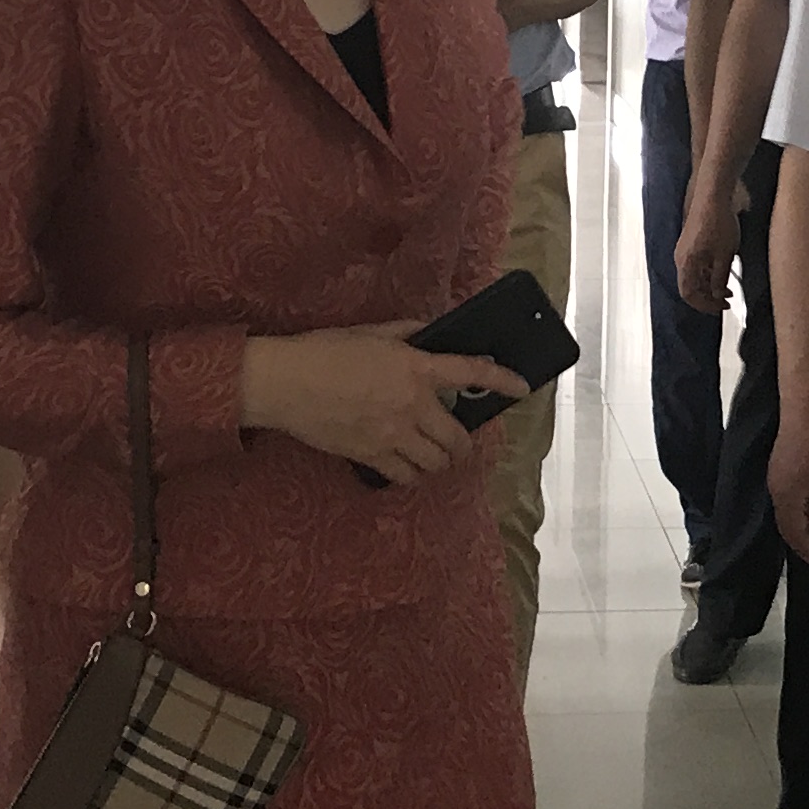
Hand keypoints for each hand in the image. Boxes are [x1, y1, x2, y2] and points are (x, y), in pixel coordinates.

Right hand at [241, 324, 532, 488]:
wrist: (285, 382)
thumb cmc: (326, 350)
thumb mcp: (373, 331)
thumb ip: (408, 334)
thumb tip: (431, 334)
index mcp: (415, 367)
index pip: (472, 372)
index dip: (504, 381)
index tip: (523, 388)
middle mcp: (411, 405)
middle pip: (457, 438)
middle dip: (463, 444)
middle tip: (457, 442)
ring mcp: (392, 435)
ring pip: (435, 463)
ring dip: (440, 461)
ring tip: (432, 456)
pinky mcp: (371, 456)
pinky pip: (406, 476)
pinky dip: (412, 474)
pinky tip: (406, 467)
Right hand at [673, 197, 738, 315]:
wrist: (714, 196)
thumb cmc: (719, 223)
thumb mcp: (724, 256)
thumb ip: (719, 279)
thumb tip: (717, 295)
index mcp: (686, 263)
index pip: (689, 294)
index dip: (705, 305)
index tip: (722, 307)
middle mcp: (681, 258)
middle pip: (689, 287)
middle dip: (708, 296)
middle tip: (727, 300)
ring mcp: (684, 250)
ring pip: (693, 276)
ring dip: (709, 285)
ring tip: (729, 287)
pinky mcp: (690, 243)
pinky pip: (696, 265)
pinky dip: (708, 273)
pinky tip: (723, 271)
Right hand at [769, 412, 808, 569]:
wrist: (802, 413)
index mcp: (787, 498)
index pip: (795, 534)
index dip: (807, 550)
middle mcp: (776, 493)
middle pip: (787, 526)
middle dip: (804, 540)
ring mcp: (775, 480)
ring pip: (787, 513)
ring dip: (803, 524)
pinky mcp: (778, 470)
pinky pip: (787, 500)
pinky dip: (800, 510)